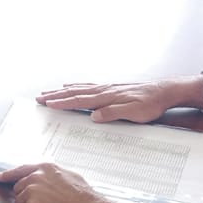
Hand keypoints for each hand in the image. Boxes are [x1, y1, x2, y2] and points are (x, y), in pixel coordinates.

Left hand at [0, 163, 113, 202]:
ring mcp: (32, 190)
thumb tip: (48, 178)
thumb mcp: (70, 176)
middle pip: (18, 189)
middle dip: (25, 198)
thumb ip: (54, 175)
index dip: (9, 174)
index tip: (0, 177)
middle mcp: (36, 176)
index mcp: (46, 167)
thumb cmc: (86, 197)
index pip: (21, 169)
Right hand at [36, 75, 202, 122]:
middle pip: (75, 93)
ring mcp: (106, 87)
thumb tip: (94, 116)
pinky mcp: (111, 87)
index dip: (62, 103)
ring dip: (62, 91)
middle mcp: (104, 90)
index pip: (80, 100)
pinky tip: (70, 86)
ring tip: (48, 92)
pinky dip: (76, 85)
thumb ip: (113, 114)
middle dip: (56, 96)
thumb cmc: (150, 104)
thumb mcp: (134, 113)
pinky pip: (88, 85)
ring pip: (79, 88)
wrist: (163, 91)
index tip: (47, 104)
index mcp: (107, 98)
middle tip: (39, 98)